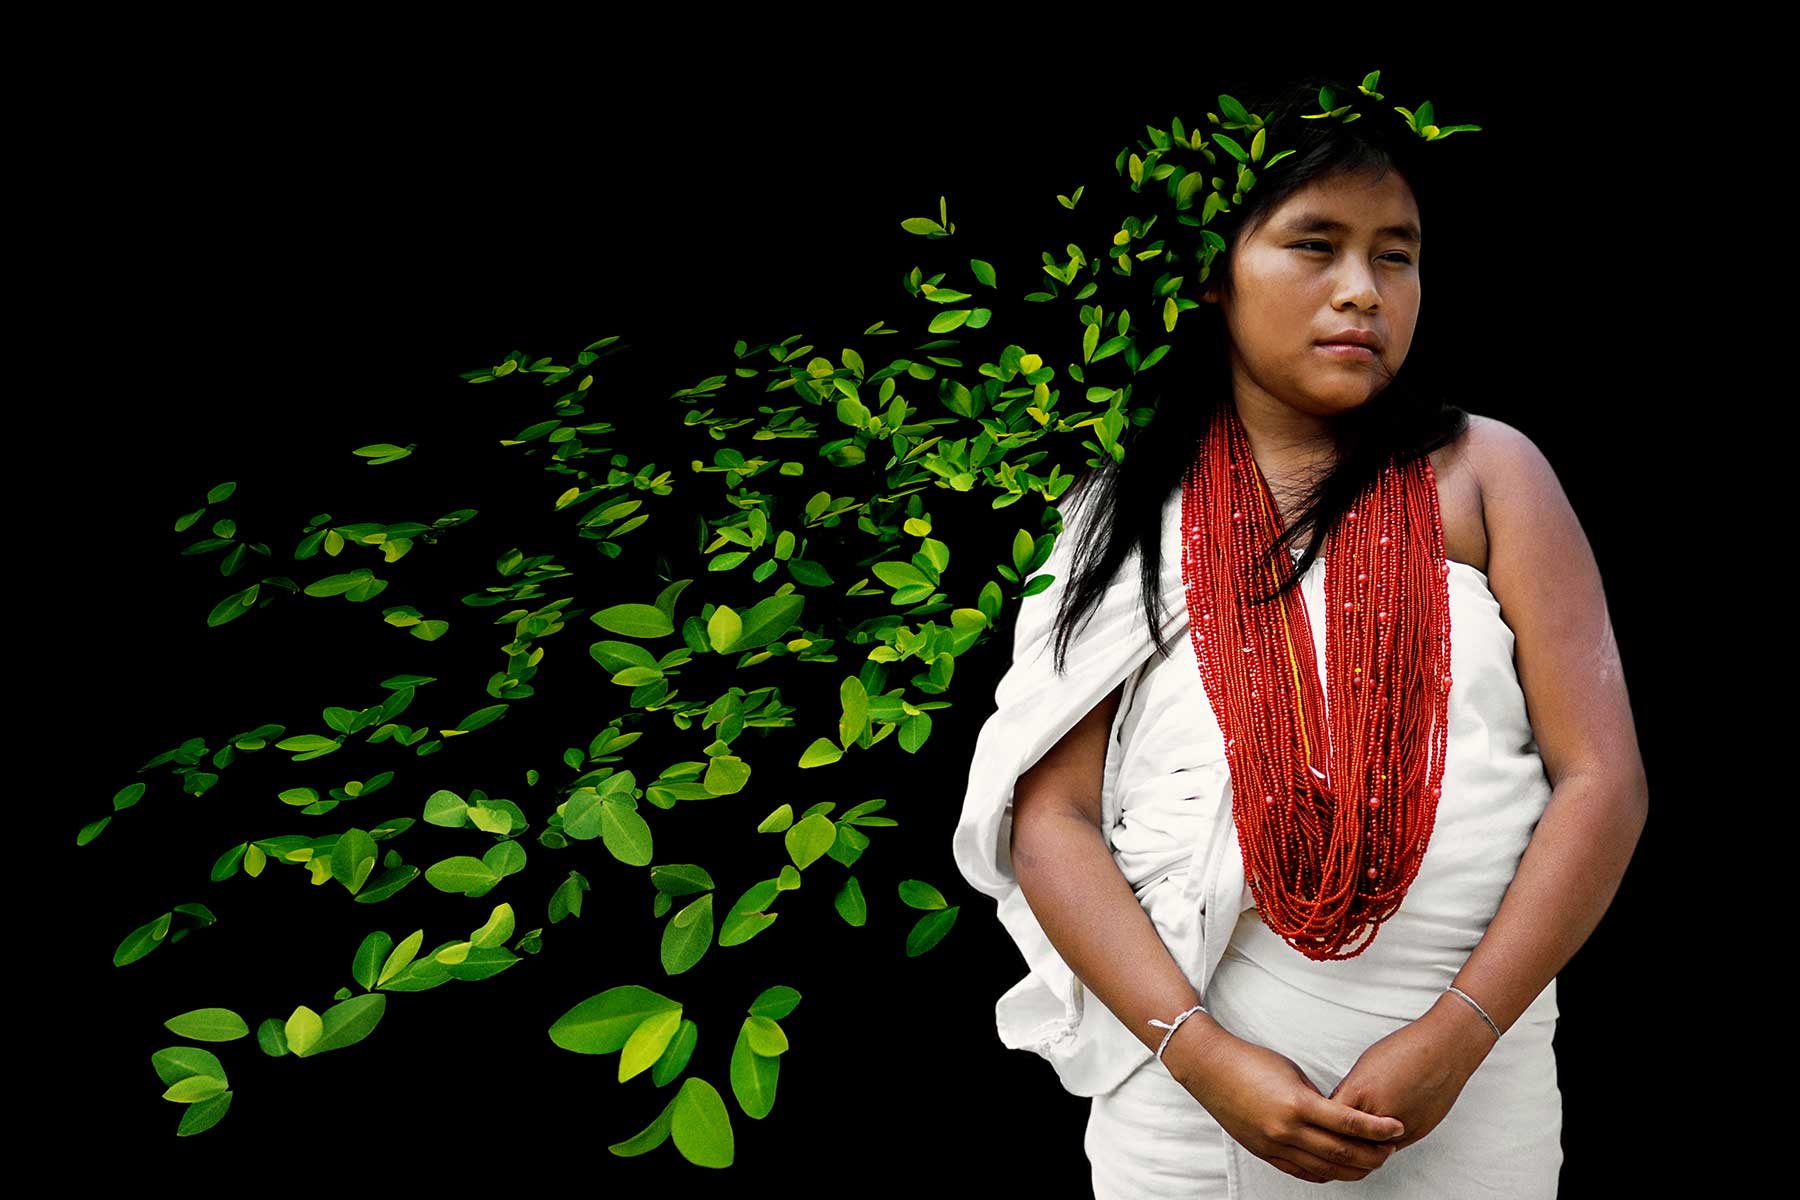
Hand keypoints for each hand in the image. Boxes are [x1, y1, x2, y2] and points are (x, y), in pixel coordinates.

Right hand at [1166, 1020, 1405, 1184]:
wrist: (1210, 1069)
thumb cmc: (1252, 1061)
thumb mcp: (1293, 1073)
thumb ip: (1318, 1099)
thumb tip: (1342, 1118)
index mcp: (1298, 1104)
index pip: (1349, 1124)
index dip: (1378, 1129)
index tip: (1397, 1128)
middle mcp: (1287, 1130)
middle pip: (1342, 1152)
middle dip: (1372, 1154)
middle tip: (1391, 1150)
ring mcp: (1274, 1145)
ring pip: (1324, 1169)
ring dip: (1353, 1169)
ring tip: (1371, 1162)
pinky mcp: (1264, 1152)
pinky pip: (1301, 1172)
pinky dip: (1324, 1174)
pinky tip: (1338, 1169)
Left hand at [1327, 996, 1492, 1152]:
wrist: (1443, 1051)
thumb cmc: (1403, 1051)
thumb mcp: (1365, 1066)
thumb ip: (1350, 1093)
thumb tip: (1336, 1111)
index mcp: (1359, 1092)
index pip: (1328, 1121)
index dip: (1321, 1124)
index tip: (1318, 1123)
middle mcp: (1378, 1113)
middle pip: (1347, 1141)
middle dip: (1338, 1140)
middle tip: (1332, 1138)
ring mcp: (1399, 1127)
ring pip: (1369, 1150)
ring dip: (1361, 1147)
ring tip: (1353, 1140)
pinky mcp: (1416, 1133)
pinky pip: (1391, 1147)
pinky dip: (1382, 1144)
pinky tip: (1377, 1136)